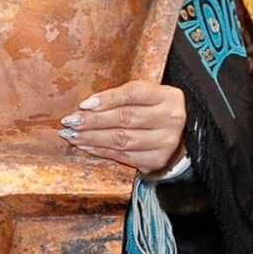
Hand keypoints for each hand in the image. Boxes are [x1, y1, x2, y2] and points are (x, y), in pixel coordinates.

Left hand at [62, 81, 186, 175]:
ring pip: (122, 139)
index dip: (107, 99)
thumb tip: (86, 106)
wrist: (182, 138)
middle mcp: (170, 118)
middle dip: (93, 120)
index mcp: (167, 96)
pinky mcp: (157, 160)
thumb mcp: (147, 97)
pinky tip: (86, 146)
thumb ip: (123, 97)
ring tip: (72, 135)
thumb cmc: (154, 111)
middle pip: (125, 118)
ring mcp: (166, 142)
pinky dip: (101, 151)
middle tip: (70, 121)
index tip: (83, 104)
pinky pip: (123, 156)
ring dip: (92, 138)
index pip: (133, 93)